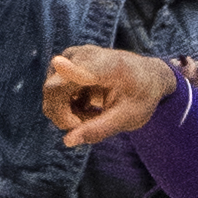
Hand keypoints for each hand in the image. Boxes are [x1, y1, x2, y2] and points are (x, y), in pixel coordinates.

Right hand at [44, 46, 175, 146]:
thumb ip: (98, 129)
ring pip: (51, 95)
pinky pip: (53, 94)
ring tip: (94, 115)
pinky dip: (68, 109)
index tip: (59, 63)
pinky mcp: (62, 64)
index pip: (85, 67)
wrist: (145, 75)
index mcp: (109, 66)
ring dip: (68, 115)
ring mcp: (70, 58)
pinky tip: (88, 108)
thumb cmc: (139, 96)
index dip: (70, 70)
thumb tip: (67, 141)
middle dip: (66, 118)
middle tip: (89, 126)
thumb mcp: (126, 119)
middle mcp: (83, 56)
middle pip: (53, 90)